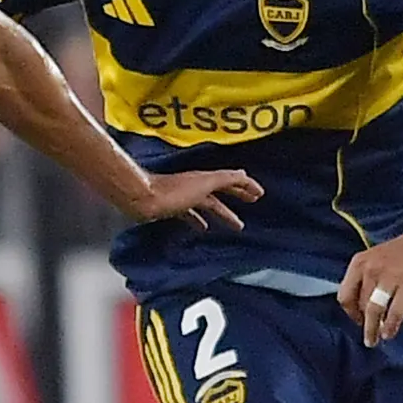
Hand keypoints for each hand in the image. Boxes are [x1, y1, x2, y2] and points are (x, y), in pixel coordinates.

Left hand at [126, 167, 259, 231]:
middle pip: (221, 190)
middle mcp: (196, 186)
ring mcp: (184, 197)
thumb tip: (244, 174)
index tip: (259, 194)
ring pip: (208, 204)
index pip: (231, 180)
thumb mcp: (205, 183)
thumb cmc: (173, 192)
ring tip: (235, 224)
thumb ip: (225, 178)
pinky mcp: (172, 208)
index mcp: (205, 179)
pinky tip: (202, 228)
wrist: (143, 199)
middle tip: (252, 203)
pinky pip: (192, 214)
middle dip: (237, 196)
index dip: (246, 186)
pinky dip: (200, 220)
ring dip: (222, 212)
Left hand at [338, 229, 402, 346]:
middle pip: (361, 305)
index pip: (345, 295)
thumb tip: (361, 310)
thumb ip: (364, 280)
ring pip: (374, 311)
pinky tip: (389, 333)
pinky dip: (390, 326)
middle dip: (364, 322)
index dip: (350, 312)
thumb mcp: (374, 260)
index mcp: (359, 263)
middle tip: (369, 335)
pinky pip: (394, 313)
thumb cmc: (400, 254)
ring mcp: (389, 277)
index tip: (357, 320)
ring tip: (374, 339)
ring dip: (373, 329)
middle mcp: (371, 269)